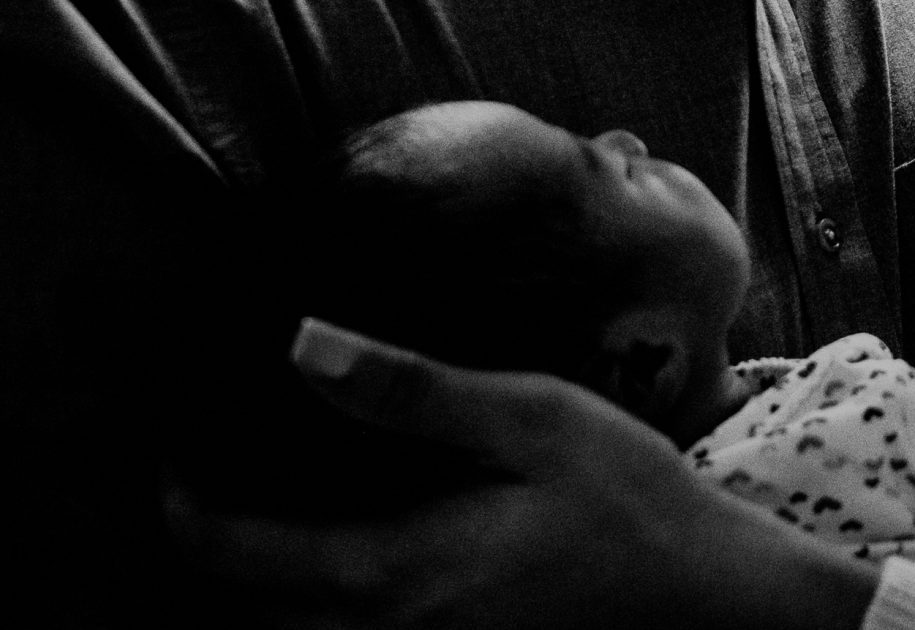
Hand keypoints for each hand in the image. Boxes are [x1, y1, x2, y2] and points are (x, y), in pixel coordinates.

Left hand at [167, 319, 878, 628]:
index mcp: (395, 572)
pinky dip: (326, 594)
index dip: (183, 506)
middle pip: (253, 612)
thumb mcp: (533, 420)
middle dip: (212, 555)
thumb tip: (301, 347)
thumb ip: (415, 391)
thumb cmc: (631, 502)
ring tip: (261, 512)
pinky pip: (358, 628)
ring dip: (266, 581)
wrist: (713, 597)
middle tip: (202, 481)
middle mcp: (392, 628)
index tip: (167, 450)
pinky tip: (351, 539)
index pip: (239, 555)